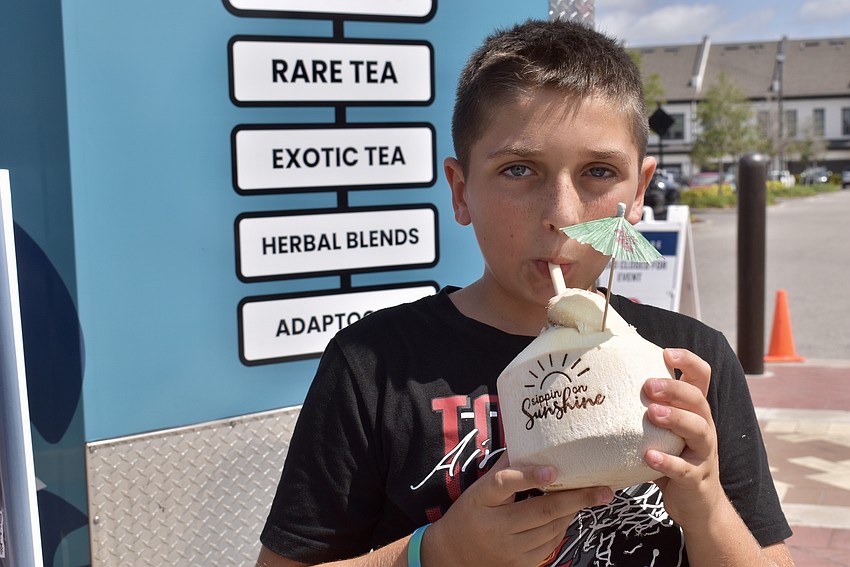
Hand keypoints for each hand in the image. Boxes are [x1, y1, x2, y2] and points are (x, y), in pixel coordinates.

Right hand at [423, 453, 613, 566]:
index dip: (530, 476)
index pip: (505, 484)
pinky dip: (562, 528)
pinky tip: (567, 516)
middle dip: (577, 498)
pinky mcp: (520, 564)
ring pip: (552, 528)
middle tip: (603, 490)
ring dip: (572, 511)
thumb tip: (528, 442)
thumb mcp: (479, 489)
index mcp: (482, 499)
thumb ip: (505, 469)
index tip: (553, 470)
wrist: (453, 555)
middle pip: (542, 510)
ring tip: (588, 498)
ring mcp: (509, 549)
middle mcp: (496, 526)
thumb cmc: (470, 514)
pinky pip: (550, 545)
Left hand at [642, 348, 723, 528]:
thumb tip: (610, 378)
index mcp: (695, 411)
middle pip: (699, 400)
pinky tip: (647, 455)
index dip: (689, 361)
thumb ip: (649, 406)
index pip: (701, 377)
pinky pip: (684, 469)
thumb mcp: (664, 429)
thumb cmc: (673, 456)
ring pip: (699, 430)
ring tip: (652, 412)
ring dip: (675, 418)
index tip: (666, 353)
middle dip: (675, 389)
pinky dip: (667, 461)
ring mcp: (703, 454)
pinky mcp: (696, 479)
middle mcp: (704, 427)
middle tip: (648, 385)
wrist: (696, 504)